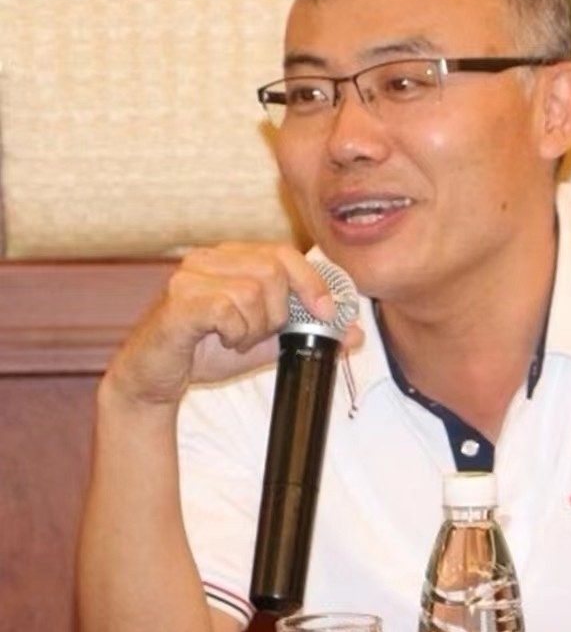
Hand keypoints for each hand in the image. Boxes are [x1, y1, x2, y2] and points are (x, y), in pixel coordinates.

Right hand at [106, 242, 361, 406]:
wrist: (154, 378)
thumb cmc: (205, 351)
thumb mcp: (265, 342)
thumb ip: (306, 333)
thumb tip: (355, 334)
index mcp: (231, 259)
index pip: (284, 253)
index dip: (312, 282)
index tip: (327, 313)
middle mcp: (209, 258)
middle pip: (273, 271)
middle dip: (278, 312)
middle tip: (258, 334)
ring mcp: (190, 276)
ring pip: (252, 291)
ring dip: (252, 327)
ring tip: (234, 339)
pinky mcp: (178, 301)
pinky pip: (226, 309)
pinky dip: (233, 332)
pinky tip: (219, 340)